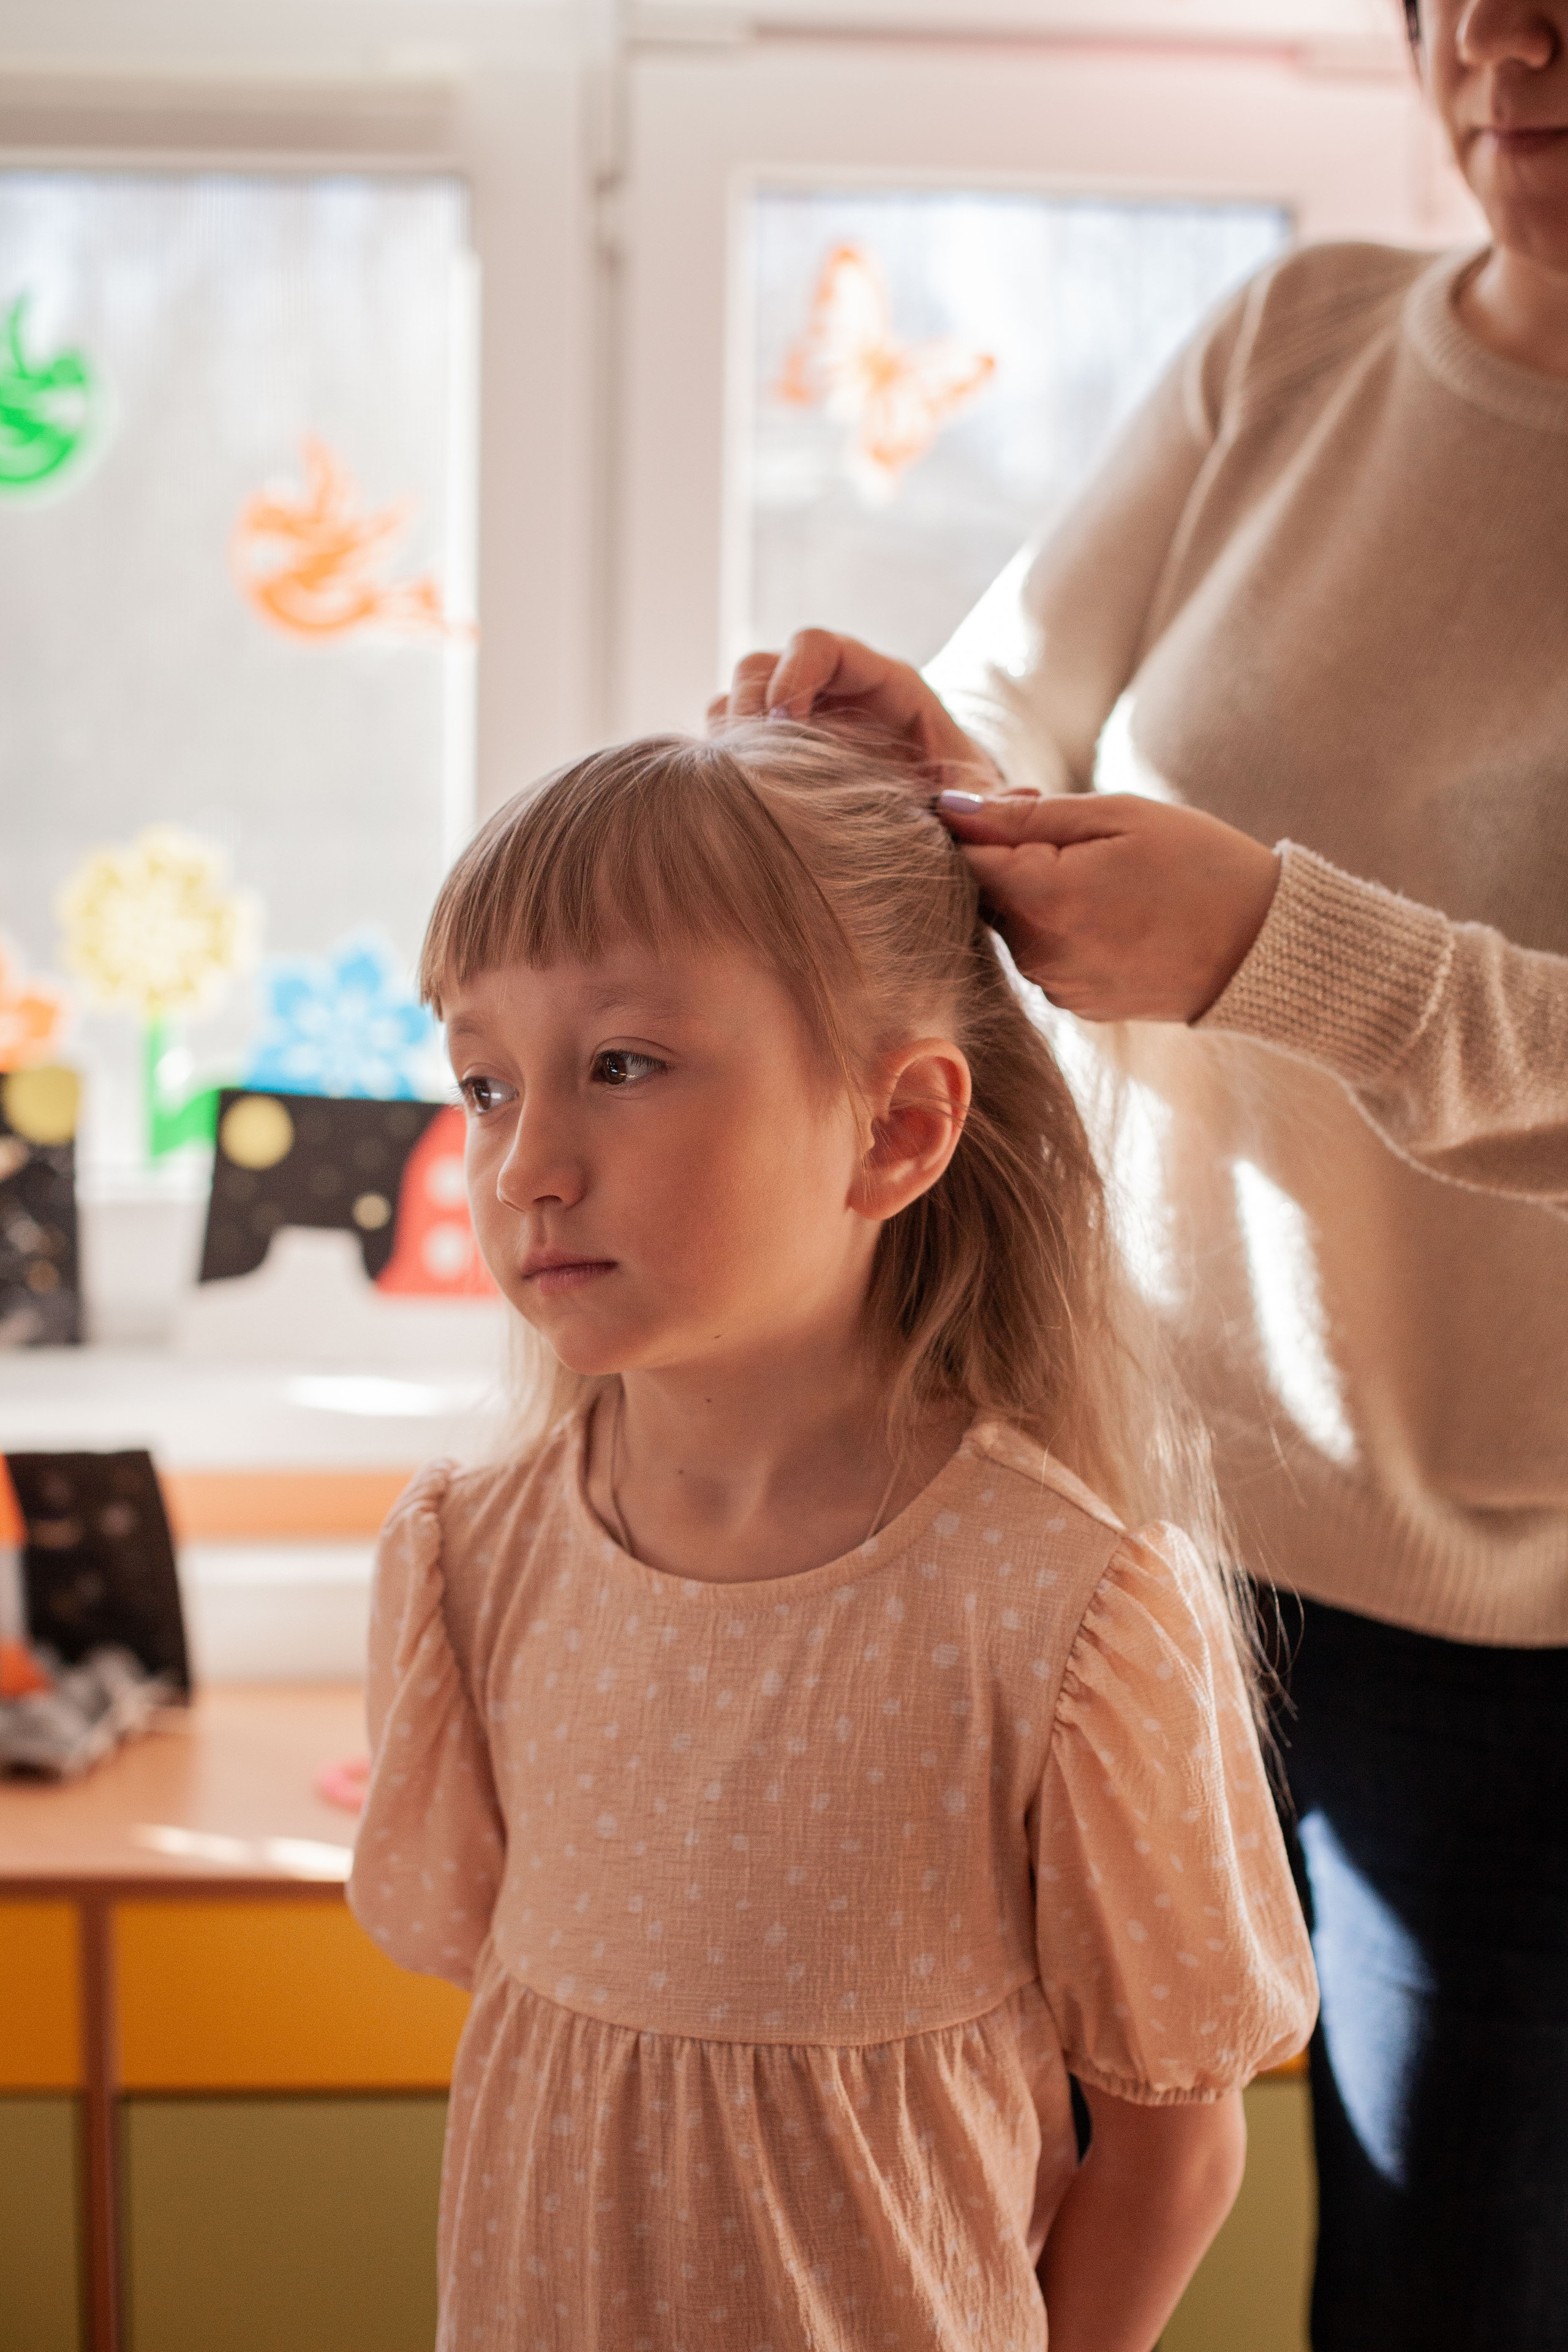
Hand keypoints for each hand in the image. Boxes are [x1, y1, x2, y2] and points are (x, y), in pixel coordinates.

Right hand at [707, 629, 1001, 794]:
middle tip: (752, 768)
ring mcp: (796, 721)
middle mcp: (830, 692)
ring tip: (745, 790)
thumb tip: (1017, 803)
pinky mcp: (774, 756)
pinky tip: (740, 808)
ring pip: (735, 703)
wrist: (947, 814)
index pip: (817, 645)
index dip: (793, 674)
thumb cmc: (964, 798)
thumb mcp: (980, 796)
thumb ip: (990, 800)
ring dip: (730, 741)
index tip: (784, 725)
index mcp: (880, 683)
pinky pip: (727, 743)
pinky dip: (723, 767)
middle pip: (761, 667)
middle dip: (749, 712)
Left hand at [939, 789, 1279, 1024]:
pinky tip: (1115, 911)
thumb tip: (953, 812)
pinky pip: (1046, 953)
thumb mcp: (1119, 815)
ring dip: (1039, 891)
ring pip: (1015, 924)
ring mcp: (1057, 987)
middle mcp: (1038, 955)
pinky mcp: (1077, 1004)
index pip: (965, 857)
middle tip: (1076, 829)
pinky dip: (1063, 926)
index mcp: (1045, 899)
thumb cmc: (1200, 865)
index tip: (1021, 801)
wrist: (1264, 948)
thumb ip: (1026, 815)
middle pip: (986, 894)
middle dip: (1012, 855)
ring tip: (1108, 871)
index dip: (980, 823)